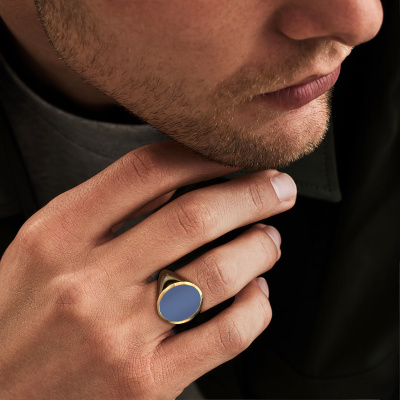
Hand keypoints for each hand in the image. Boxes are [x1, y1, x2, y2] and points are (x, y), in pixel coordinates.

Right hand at [0, 142, 295, 398]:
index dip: (202, 155)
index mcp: (57, 237)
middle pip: (195, 216)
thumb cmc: (20, 317)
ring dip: (259, 248)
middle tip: (278, 187)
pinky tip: (256, 293)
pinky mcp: (147, 383)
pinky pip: (226, 335)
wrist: (0, 396)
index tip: (233, 155)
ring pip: (220, 274)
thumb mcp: (44, 249)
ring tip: (269, 239)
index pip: (147, 171)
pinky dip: (256, 307)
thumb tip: (175, 180)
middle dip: (252, 194)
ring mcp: (119, 337)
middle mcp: (87, 283)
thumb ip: (105, 210)